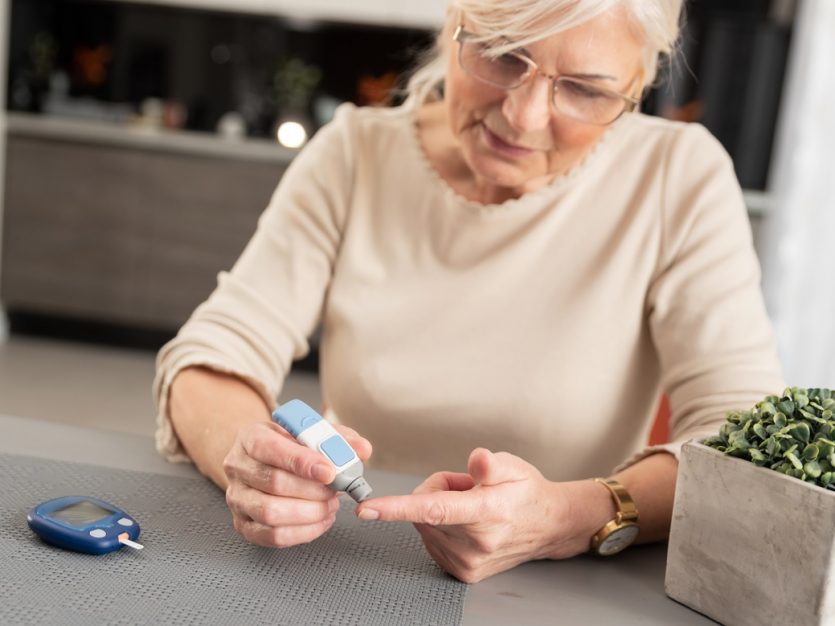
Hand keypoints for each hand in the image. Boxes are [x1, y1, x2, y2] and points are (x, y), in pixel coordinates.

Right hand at [223, 420, 371, 547]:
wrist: (260, 461)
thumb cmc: (286, 446)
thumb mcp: (308, 432)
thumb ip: (337, 438)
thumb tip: (361, 449)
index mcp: (250, 437)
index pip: (271, 448)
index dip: (302, 462)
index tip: (329, 471)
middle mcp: (238, 467)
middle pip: (274, 483)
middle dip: (312, 490)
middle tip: (336, 490)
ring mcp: (237, 498)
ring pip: (270, 512)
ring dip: (309, 512)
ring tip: (330, 505)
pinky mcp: (243, 524)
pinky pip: (272, 536)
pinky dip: (303, 531)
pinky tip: (320, 520)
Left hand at [355, 448, 590, 582]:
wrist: (548, 526)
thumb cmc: (526, 492)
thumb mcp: (513, 466)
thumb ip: (491, 464)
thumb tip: (477, 460)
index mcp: (486, 511)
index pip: (433, 509)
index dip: (396, 507)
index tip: (368, 509)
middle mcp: (476, 542)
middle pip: (423, 508)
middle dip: (436, 490)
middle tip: (467, 487)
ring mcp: (469, 561)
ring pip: (424, 525)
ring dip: (438, 511)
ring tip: (471, 505)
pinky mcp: (464, 572)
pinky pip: (431, 541)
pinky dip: (440, 528)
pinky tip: (466, 523)